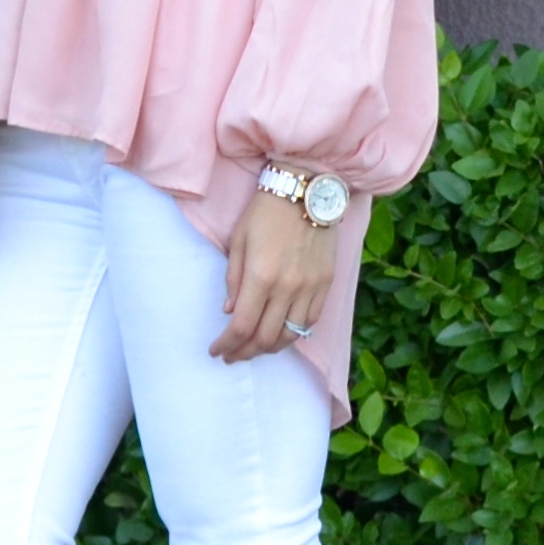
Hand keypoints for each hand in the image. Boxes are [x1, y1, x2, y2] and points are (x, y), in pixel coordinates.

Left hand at [214, 180, 332, 359]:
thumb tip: (230, 311)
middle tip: (233, 355)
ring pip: (291, 336)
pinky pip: (311, 321)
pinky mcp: (326, 283)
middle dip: (245, 353)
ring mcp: (310, 287)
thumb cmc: (265, 211)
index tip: (217, 350)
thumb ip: (233, 279)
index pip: (241, 327)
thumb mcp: (238, 240)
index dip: (227, 345)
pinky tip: (282, 333)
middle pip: (265, 338)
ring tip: (256, 348)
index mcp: (260, 276)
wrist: (306, 189)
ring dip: (270, 348)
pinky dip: (295, 333)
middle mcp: (287, 288)